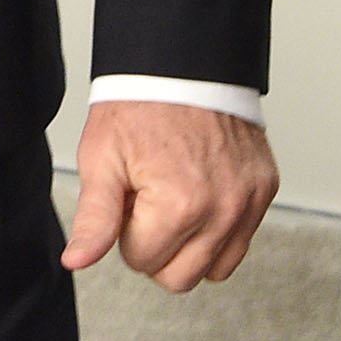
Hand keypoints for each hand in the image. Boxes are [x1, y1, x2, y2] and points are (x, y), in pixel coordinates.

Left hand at [61, 99, 276, 291]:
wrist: (183, 62)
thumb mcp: (102, 159)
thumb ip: (94, 220)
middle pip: (180, 278)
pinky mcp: (265, 190)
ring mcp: (249, 201)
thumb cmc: (140, 105)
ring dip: (191, 246)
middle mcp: (223, 209)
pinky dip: (219, 231)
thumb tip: (76, 261)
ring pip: (214, 269)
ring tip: (175, 199)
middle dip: (157, 246)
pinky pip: (241, 242)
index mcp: (180, 206)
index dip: (127, 232)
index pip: (143, 262)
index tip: (130, 196)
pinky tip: (200, 196)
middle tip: (149, 200)